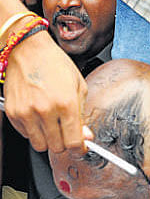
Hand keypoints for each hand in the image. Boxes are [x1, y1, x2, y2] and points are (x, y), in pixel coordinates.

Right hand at [4, 31, 86, 153]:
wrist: (28, 50)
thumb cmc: (55, 64)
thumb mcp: (79, 86)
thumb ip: (82, 115)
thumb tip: (85, 136)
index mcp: (66, 104)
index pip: (74, 142)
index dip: (80, 149)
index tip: (82, 148)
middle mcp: (46, 110)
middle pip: (57, 147)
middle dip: (65, 142)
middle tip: (66, 130)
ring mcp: (27, 113)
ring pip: (40, 145)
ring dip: (49, 139)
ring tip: (52, 123)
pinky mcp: (13, 113)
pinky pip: (26, 135)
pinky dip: (34, 131)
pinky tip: (39, 116)